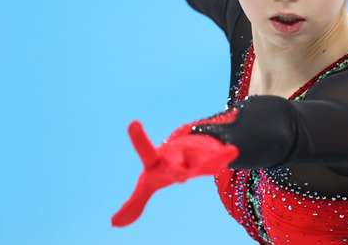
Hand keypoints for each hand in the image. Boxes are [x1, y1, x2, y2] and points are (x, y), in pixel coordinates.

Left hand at [111, 121, 238, 226]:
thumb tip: (114, 224)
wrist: (190, 146)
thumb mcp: (148, 184)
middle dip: (178, 170)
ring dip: (204, 161)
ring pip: (198, 161)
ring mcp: (193, 157)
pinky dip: (224, 156)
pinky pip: (218, 160)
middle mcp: (175, 157)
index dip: (138, 139)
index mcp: (157, 162)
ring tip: (217, 158)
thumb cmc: (163, 168)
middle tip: (180, 176)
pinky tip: (232, 151)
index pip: (145, 151)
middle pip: (176, 165)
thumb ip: (133, 204)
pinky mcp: (210, 160)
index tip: (133, 122)